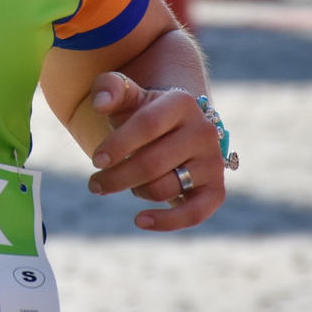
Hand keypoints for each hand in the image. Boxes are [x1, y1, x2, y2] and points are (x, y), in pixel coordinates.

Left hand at [85, 73, 225, 230]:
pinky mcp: (216, 190)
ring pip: (164, 188)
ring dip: (136, 191)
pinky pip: (194, 214)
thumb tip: (99, 104)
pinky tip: (140, 220)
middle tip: (95, 184)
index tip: (96, 160)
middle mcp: (203, 131)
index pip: (146, 124)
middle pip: (152, 164)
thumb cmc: (142, 113)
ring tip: (126, 182)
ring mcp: (213, 162)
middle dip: (116, 178)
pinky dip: (167, 222)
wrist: (176, 129)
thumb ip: (109, 89)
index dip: (118, 144)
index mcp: (181, 103)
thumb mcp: (126, 96)